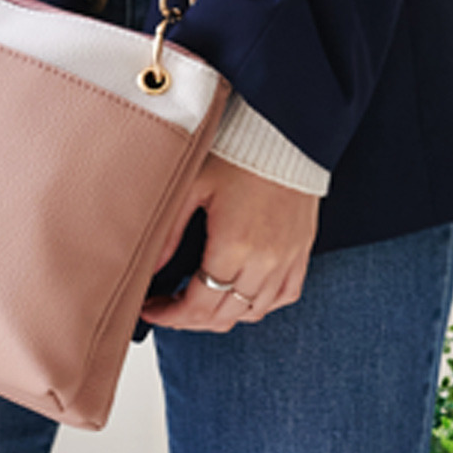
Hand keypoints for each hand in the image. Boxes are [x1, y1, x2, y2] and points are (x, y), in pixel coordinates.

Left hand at [139, 155, 318, 332]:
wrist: (285, 134)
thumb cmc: (240, 152)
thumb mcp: (194, 185)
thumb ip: (170, 231)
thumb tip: (150, 266)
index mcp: (234, 246)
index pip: (197, 305)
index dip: (170, 315)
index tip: (153, 308)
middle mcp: (264, 262)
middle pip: (222, 315)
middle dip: (189, 318)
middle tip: (168, 306)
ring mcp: (287, 261)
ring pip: (252, 313)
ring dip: (222, 314)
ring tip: (199, 301)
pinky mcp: (301, 253)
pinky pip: (284, 297)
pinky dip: (259, 303)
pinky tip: (241, 293)